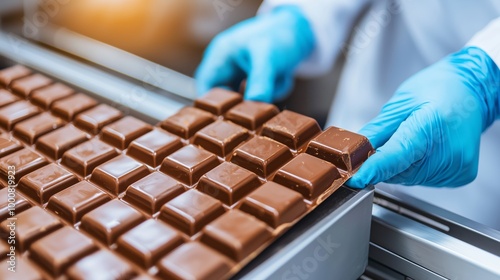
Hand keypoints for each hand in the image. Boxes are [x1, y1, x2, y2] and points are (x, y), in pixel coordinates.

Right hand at [195, 6, 314, 102]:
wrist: (302, 28)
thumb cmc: (279, 34)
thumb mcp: (268, 56)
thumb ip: (260, 80)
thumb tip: (254, 102)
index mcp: (220, 57)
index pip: (205, 91)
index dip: (212, 109)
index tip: (229, 120)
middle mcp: (227, 67)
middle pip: (226, 100)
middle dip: (246, 102)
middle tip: (261, 102)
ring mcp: (242, 75)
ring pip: (248, 100)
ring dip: (266, 94)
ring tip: (278, 76)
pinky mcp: (256, 80)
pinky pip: (262, 96)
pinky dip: (275, 89)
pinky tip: (283, 75)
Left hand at [348, 47, 499, 187]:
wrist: (472, 90)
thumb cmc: (438, 89)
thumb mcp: (400, 103)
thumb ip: (377, 130)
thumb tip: (354, 150)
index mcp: (429, 127)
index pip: (395, 157)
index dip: (373, 169)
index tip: (355, 178)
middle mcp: (447, 152)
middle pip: (399, 171)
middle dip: (384, 162)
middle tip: (387, 141)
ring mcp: (456, 166)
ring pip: (410, 178)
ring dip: (401, 166)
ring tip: (412, 140)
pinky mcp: (460, 175)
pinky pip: (425, 179)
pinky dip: (416, 168)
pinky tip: (424, 150)